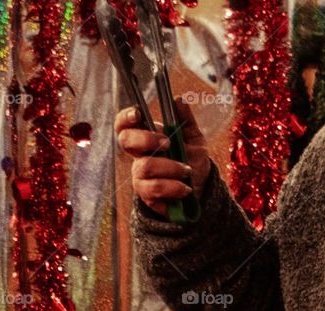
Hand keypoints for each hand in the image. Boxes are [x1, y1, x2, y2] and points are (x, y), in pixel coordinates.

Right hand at [115, 99, 210, 215]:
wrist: (200, 188)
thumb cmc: (192, 160)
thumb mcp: (194, 137)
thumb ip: (186, 120)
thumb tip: (179, 100)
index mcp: (146, 138)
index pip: (125, 125)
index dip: (125, 117)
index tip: (138, 113)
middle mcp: (139, 156)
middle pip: (126, 141)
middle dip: (147, 139)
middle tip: (169, 144)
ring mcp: (140, 176)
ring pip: (145, 166)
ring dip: (171, 167)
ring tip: (187, 171)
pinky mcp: (147, 196)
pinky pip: (154, 190)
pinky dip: (173, 187)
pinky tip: (184, 188)